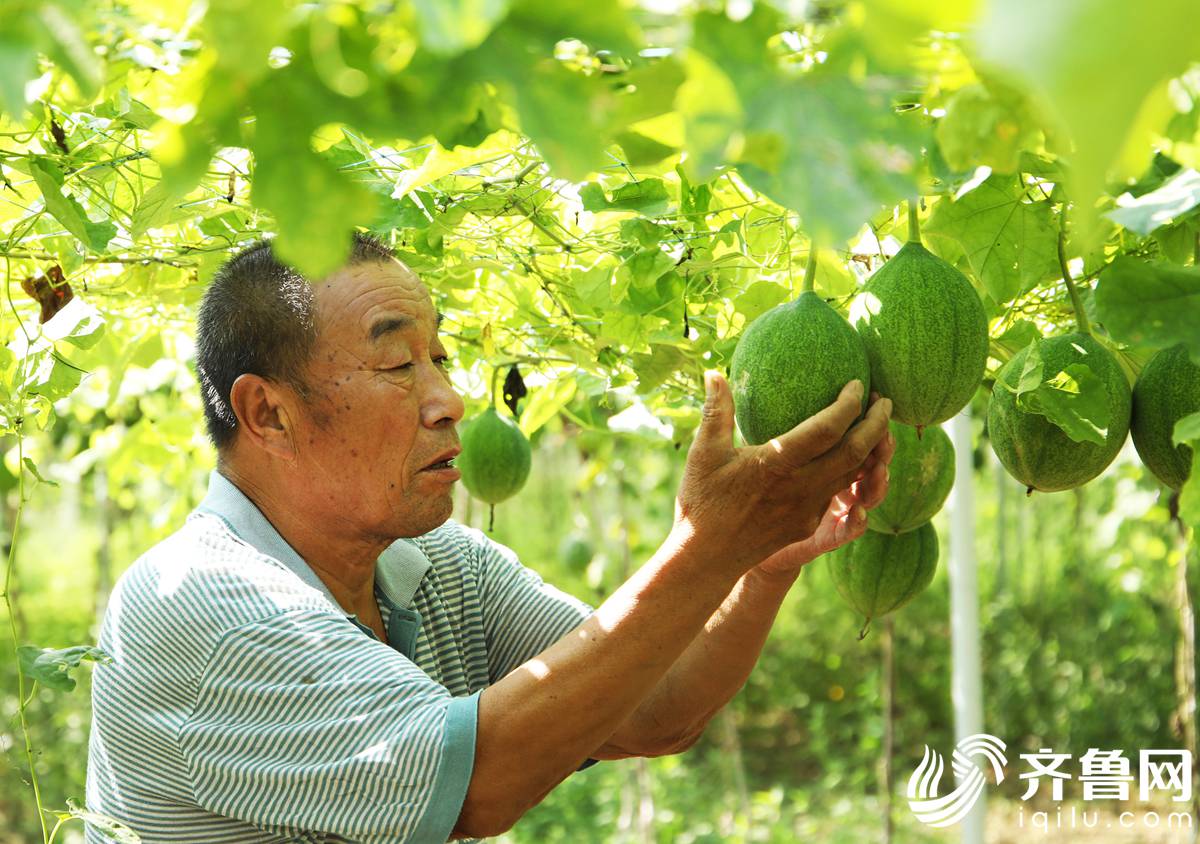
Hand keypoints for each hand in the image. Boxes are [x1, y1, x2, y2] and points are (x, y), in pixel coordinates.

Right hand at [666, 372, 891, 582]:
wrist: (707, 558)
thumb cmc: (702, 502)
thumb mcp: (703, 453)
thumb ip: (716, 412)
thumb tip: (714, 373)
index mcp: (777, 464)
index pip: (828, 429)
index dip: (849, 404)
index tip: (858, 383)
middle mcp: (801, 487)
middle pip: (856, 452)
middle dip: (877, 424)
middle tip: (885, 400)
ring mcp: (808, 508)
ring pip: (853, 474)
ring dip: (872, 448)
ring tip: (877, 425)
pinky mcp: (807, 522)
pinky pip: (838, 491)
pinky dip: (854, 470)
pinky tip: (851, 457)